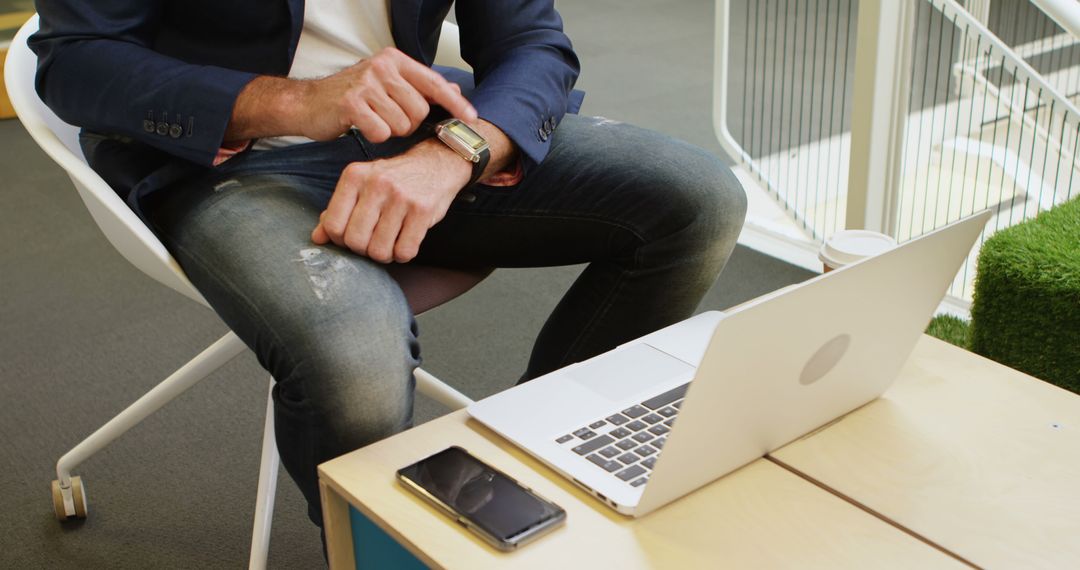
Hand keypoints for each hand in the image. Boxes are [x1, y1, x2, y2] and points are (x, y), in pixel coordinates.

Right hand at [299, 47, 475, 142]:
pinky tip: (362, 126)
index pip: (434, 82)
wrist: (308, 104)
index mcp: (394, 60)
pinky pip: (382, 132)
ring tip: (374, 120)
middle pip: (420, 109)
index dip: (455, 102)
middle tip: (388, 118)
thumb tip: (454, 90)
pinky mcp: (352, 103)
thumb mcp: (387, 85)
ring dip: (391, 130)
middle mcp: (382, 66)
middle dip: (409, 123)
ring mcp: (367, 83)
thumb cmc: (350, 97)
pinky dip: (375, 135)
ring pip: (403, 123)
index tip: (472, 117)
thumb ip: (419, 87)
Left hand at [311, 140, 471, 262]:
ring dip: (384, 255)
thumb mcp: (362, 185)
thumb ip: (338, 210)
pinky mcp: (422, 210)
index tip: (352, 237)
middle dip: (363, 250)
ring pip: (379, 250)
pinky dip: (403, 254)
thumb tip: (317, 238)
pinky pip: (405, 251)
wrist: (436, 164)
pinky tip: (404, 242)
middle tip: (373, 242)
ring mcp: (401, 197)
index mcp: (355, 176)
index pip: (333, 225)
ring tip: (389, 243)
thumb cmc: (395, 179)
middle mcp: (376, 184)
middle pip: (355, 241)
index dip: (340, 240)